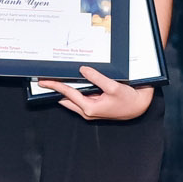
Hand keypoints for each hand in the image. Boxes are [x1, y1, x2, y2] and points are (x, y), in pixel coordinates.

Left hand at [39, 66, 153, 121]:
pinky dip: (73, 92)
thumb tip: (83, 70)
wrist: (138, 107)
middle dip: (55, 90)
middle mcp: (87, 111)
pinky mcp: (94, 108)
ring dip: (64, 91)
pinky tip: (72, 83)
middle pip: (65, 99)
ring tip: (55, 80)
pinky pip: (79, 100)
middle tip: (45, 80)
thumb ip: (97, 78)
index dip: (55, 86)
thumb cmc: (128, 99)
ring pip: (71, 101)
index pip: (67, 94)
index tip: (44, 81)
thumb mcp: (113, 86)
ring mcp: (90, 111)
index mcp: (89, 107)